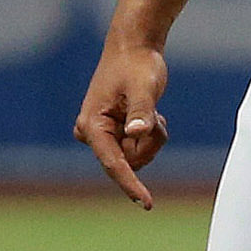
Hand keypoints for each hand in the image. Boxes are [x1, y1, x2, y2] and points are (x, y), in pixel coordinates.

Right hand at [73, 38, 172, 208]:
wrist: (134, 47)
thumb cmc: (136, 64)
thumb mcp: (144, 87)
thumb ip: (142, 112)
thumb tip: (136, 134)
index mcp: (92, 125)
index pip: (113, 163)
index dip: (130, 184)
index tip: (146, 203)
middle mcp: (92, 133)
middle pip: (128, 162)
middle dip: (149, 146)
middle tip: (157, 118)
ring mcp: (103, 135)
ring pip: (135, 158)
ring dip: (152, 140)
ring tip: (153, 113)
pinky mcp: (113, 134)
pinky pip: (137, 149)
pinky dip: (150, 136)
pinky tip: (149, 114)